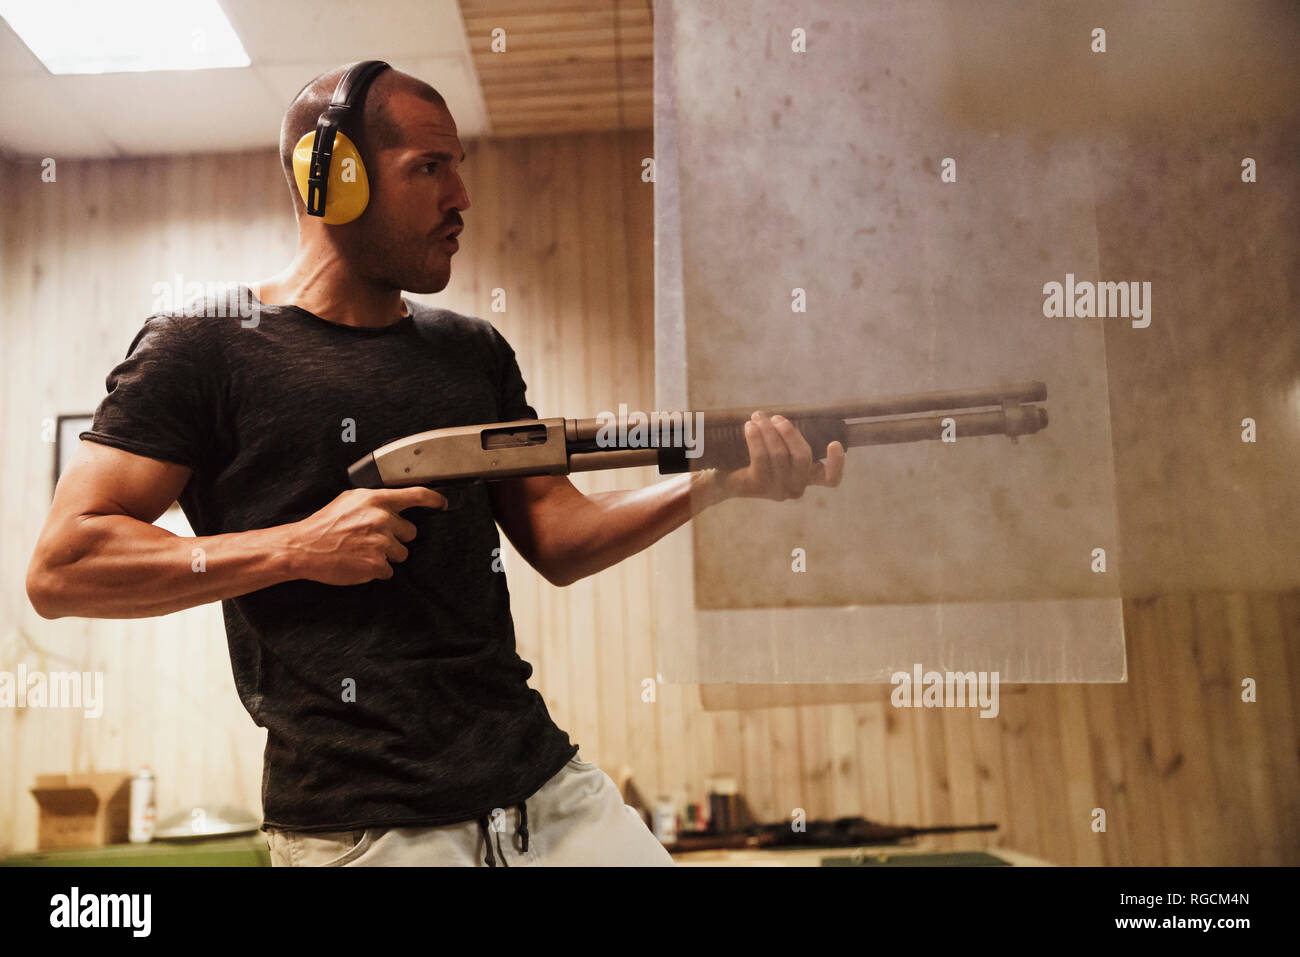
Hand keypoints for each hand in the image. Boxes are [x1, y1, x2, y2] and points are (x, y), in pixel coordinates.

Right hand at [284, 486, 447, 584]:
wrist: (303, 548)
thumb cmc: (324, 524)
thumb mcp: (349, 500)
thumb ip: (374, 501)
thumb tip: (392, 503)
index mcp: (376, 500)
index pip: (416, 495)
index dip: (434, 499)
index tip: (442, 503)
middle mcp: (382, 519)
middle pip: (410, 532)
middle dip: (396, 536)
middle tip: (374, 538)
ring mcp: (380, 543)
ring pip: (402, 553)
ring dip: (387, 555)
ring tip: (364, 551)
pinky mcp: (376, 564)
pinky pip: (389, 570)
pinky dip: (376, 569)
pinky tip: (359, 562)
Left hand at [717, 411, 845, 500]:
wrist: (723, 479)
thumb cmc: (755, 459)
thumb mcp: (778, 450)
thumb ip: (788, 438)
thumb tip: (787, 415)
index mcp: (807, 478)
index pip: (830, 479)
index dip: (837, 463)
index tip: (834, 443)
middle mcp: (796, 487)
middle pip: (803, 456)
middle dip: (790, 431)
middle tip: (776, 417)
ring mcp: (777, 490)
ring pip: (779, 454)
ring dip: (768, 429)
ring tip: (758, 416)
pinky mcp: (758, 486)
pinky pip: (760, 457)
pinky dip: (756, 437)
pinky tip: (750, 426)